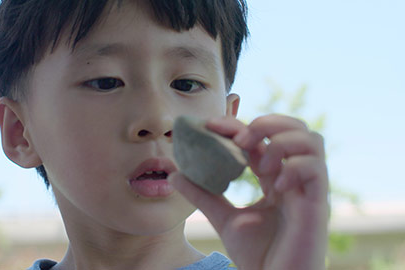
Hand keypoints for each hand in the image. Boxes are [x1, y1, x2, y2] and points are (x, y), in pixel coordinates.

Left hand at [169, 114, 328, 269]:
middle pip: (296, 128)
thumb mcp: (224, 219)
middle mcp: (294, 178)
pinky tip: (276, 184)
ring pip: (312, 140)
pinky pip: (315, 169)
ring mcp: (308, 189)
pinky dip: (294, 167)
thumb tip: (174, 174)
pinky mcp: (318, 205)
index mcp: (275, 178)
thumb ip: (203, 195)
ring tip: (260, 162)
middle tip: (240, 138)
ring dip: (282, 140)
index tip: (211, 125)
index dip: (239, 125)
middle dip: (267, 123)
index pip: (263, 138)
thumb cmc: (259, 256)